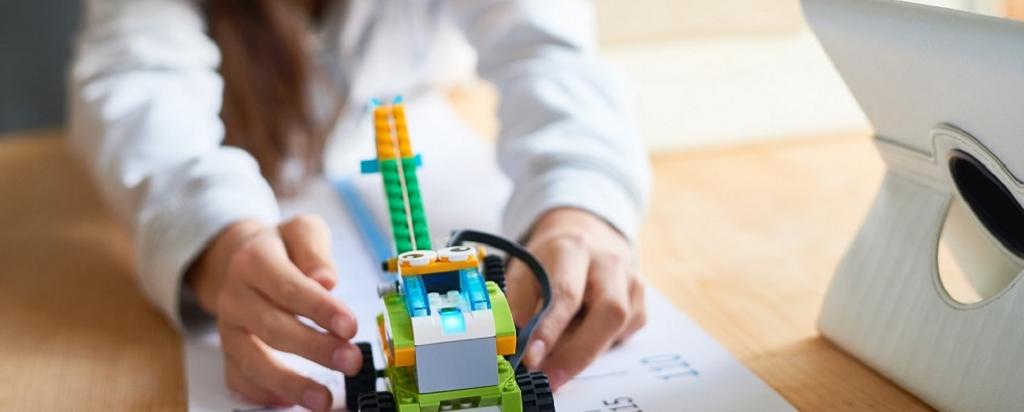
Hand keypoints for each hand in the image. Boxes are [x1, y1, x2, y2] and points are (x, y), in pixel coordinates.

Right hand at [186, 214, 360, 410]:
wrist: (237, 256)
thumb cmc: (281, 247)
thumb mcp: (301, 230)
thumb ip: (315, 250)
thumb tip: (326, 280)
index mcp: (254, 261)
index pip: (287, 287)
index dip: (319, 309)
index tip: (349, 326)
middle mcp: (236, 297)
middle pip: (272, 327)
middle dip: (314, 348)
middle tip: (351, 361)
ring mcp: (229, 328)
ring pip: (252, 360)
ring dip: (289, 383)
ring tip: (323, 399)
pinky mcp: (228, 351)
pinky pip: (238, 378)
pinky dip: (262, 393)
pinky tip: (289, 402)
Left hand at [506, 208, 645, 389]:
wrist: (585, 234)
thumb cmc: (550, 259)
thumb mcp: (525, 268)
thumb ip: (517, 302)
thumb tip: (512, 340)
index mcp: (573, 249)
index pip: (566, 292)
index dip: (549, 329)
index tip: (531, 358)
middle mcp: (609, 263)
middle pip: (608, 312)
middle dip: (578, 353)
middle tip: (550, 378)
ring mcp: (631, 282)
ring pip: (618, 328)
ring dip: (585, 353)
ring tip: (556, 364)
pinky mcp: (640, 303)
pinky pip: (623, 335)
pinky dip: (599, 347)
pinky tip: (580, 341)